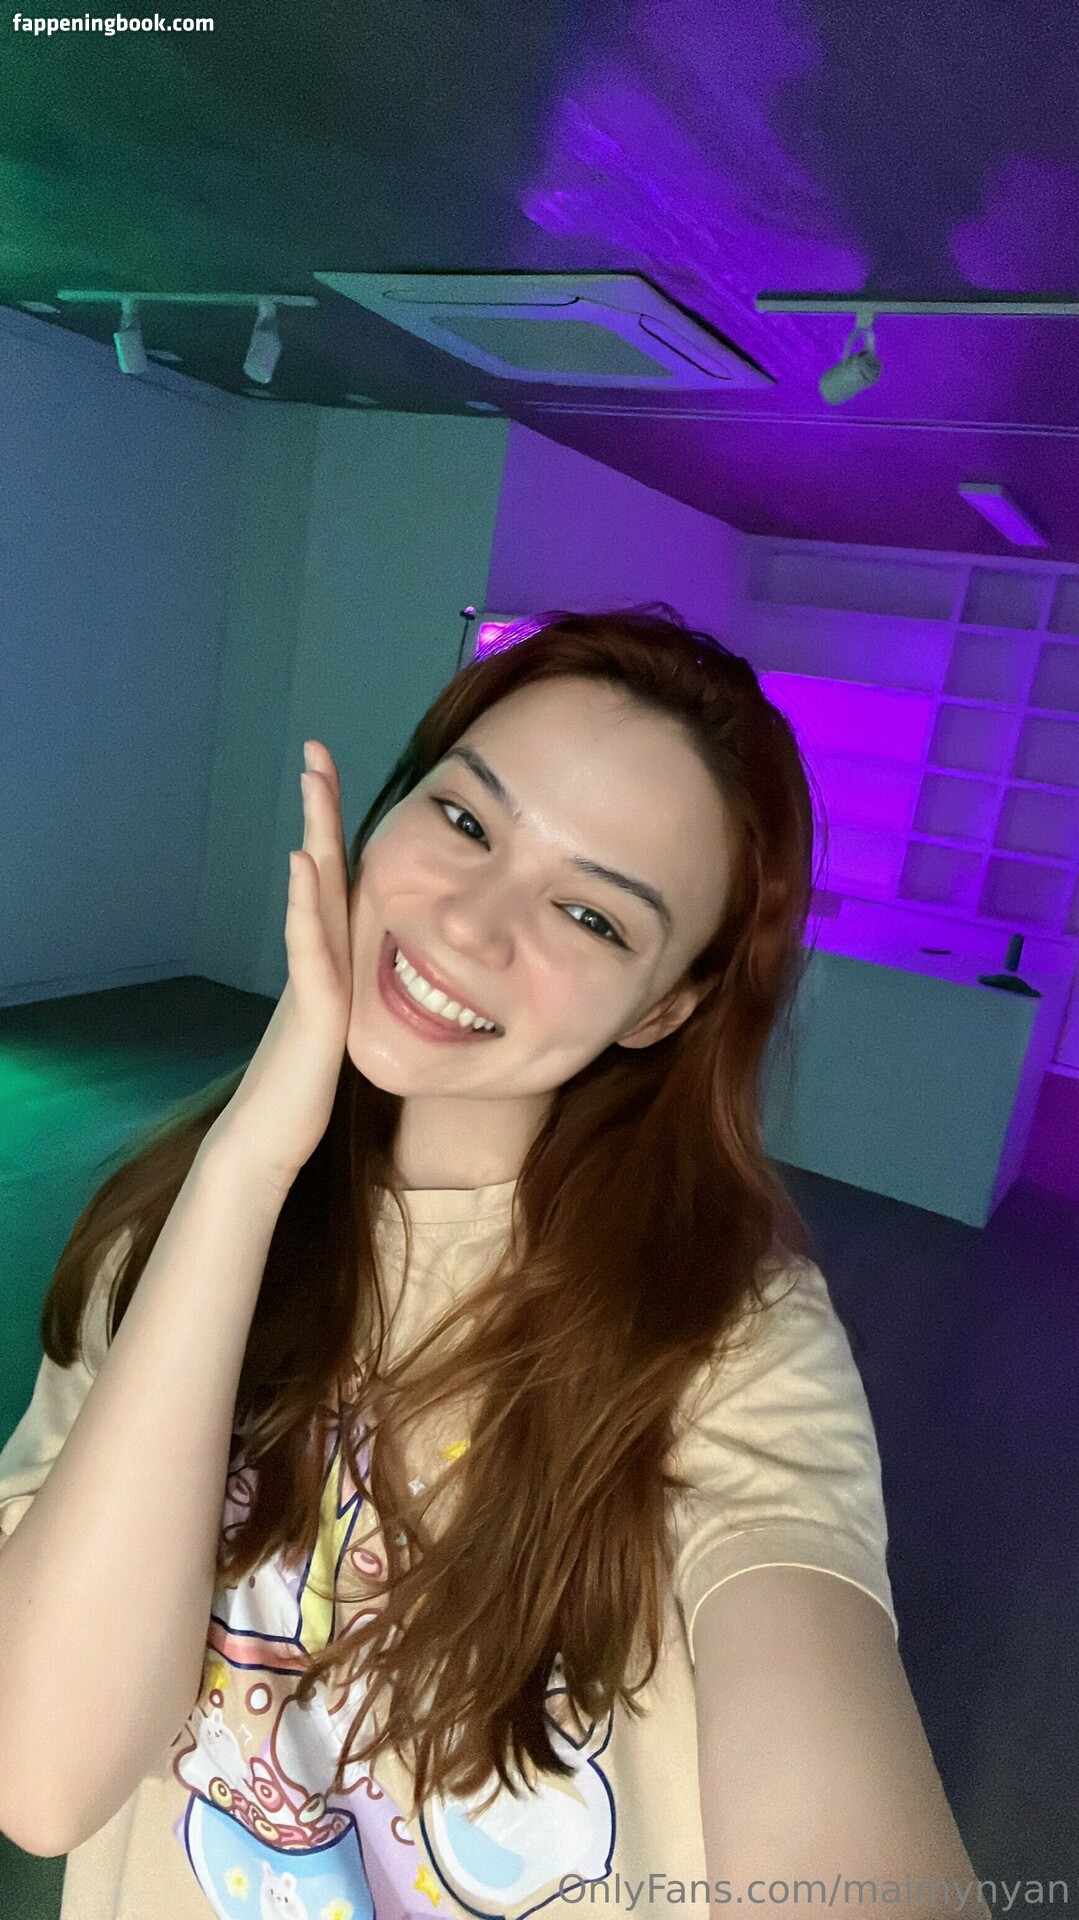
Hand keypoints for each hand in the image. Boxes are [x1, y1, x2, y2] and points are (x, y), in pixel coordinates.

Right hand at [202, 741, 353, 1191]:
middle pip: (323, 869)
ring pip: (315, 895)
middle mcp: (315, 958)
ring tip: (313, 780)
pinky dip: (306, 903)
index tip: (332, 777)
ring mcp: (310, 979)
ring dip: (316, 834)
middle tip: (316, 750)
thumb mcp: (340, 1032)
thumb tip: (370, 977)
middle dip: (320, 808)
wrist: (265, 1144)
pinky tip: (307, 863)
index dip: (336, 830)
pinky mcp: (313, 1012)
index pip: (339, 882)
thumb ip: (350, 996)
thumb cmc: (303, 1095)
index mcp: (328, 961)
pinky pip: (310, 947)